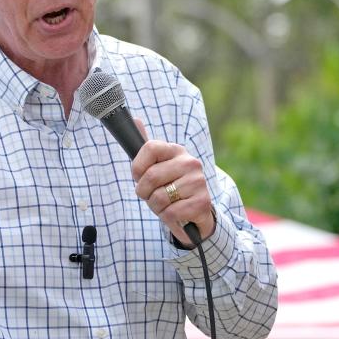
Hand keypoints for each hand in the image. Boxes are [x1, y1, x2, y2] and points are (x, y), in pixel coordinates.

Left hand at [131, 120, 215, 245]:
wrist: (196, 211)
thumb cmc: (171, 187)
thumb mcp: (158, 166)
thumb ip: (146, 147)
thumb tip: (135, 119)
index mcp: (176, 150)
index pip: (149, 148)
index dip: (137, 167)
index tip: (139, 177)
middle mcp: (190, 162)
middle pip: (150, 177)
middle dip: (144, 193)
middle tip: (151, 196)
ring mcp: (198, 182)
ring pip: (159, 198)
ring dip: (156, 208)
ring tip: (166, 205)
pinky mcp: (202, 203)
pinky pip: (170, 213)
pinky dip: (168, 218)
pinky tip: (176, 214)